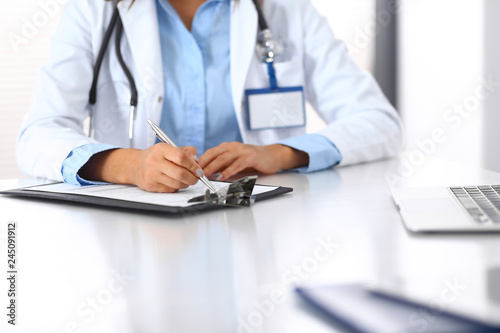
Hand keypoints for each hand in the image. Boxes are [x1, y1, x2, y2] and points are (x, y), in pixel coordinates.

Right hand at [79, 144, 203, 192]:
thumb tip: (197, 162)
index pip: (181, 157)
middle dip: (193, 178)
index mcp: (161, 149)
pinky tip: (175, 182)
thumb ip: (187, 152)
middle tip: (196, 178)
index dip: (193, 165)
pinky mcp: (151, 186)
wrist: (135, 165)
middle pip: (180, 173)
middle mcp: (154, 162)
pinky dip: (177, 188)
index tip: (199, 170)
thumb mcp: (170, 148)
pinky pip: (170, 190)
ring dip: (186, 184)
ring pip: (177, 184)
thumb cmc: (157, 156)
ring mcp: (151, 175)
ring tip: (187, 180)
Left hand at [199, 142, 308, 180]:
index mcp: (228, 147)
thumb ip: (224, 165)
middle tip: (197, 174)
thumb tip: (209, 172)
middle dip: (204, 165)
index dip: (202, 161)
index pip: (211, 152)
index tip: (194, 170)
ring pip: (224, 158)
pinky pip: (237, 164)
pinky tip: (223, 176)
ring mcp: (242, 150)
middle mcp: (234, 146)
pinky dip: (229, 171)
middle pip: (215, 154)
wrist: (272, 156)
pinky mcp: (251, 157)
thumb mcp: (236, 161)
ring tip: (206, 175)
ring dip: (213, 168)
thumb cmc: (253, 160)